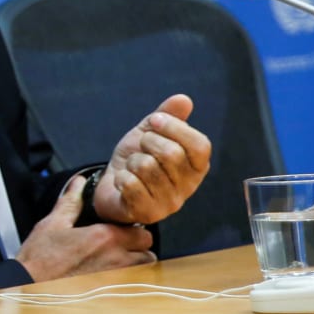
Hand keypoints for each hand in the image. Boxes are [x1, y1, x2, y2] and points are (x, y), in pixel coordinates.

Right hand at [17, 174, 155, 281]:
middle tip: (121, 245)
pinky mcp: (109, 295)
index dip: (133, 230)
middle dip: (138, 248)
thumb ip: (71, 202)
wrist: (30, 287)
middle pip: (148, 253)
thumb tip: (78, 184)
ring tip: (116, 262)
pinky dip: (127, 281)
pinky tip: (109, 277)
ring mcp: (114, 280)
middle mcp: (115, 260)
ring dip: (135, 265)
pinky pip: (131, 286)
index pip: (142, 232)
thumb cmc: (39, 260)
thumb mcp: (52, 224)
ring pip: (143, 272)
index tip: (122, 230)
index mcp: (104, 238)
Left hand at [93, 94, 211, 225]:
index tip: (153, 120)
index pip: (200, 145)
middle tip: (140, 145)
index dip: (175, 127)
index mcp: (197, 166)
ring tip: (132, 166)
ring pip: (147, 168)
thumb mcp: (151, 132)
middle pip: (172, 154)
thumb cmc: (139, 157)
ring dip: (132, 160)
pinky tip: (123, 180)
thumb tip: (183, 99)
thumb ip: (168, 116)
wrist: (113, 185)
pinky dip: (122, 176)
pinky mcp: (147, 213)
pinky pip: (131, 185)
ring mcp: (169, 203)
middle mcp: (188, 187)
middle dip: (148, 141)